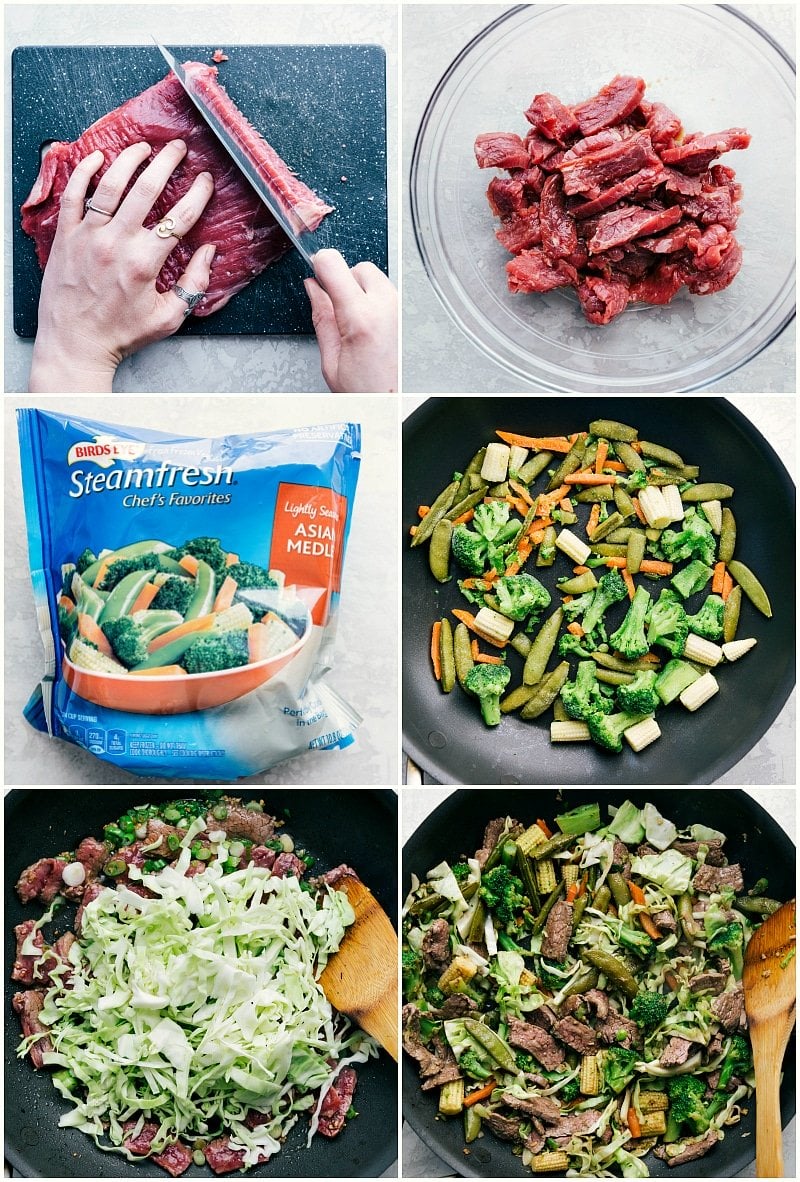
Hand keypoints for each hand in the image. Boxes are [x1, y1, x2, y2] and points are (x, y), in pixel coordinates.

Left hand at [28, 140, 215, 392]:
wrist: (75, 344)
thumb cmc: (122, 334)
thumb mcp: (168, 318)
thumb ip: (193, 285)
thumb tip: (209, 254)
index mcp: (145, 263)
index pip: (179, 218)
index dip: (197, 194)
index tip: (204, 180)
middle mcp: (117, 243)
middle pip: (146, 189)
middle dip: (166, 162)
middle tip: (177, 148)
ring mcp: (88, 236)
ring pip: (111, 184)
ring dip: (130, 159)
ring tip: (143, 147)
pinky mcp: (66, 236)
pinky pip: (73, 194)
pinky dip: (84, 171)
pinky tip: (97, 157)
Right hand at [304, 249, 396, 392]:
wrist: (395, 406)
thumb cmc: (367, 392)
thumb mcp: (331, 360)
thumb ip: (322, 316)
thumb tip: (313, 288)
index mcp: (361, 318)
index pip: (332, 263)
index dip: (319, 266)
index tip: (316, 275)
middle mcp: (386, 307)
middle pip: (357, 267)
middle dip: (344, 283)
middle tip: (340, 313)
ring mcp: (402, 309)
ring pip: (376, 278)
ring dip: (362, 293)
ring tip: (358, 325)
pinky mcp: (410, 314)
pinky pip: (389, 294)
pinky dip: (377, 302)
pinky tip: (373, 328)